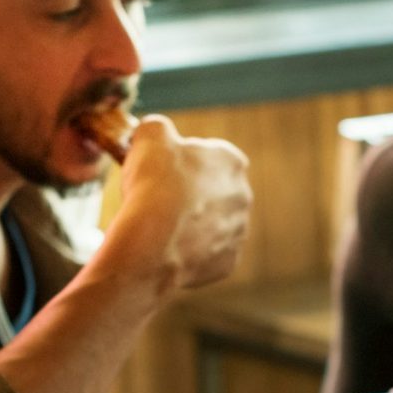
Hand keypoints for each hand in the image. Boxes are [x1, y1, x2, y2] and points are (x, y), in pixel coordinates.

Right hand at [109, 114, 251, 292]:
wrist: (152, 243)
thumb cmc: (153, 184)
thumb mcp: (149, 136)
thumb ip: (157, 128)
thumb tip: (156, 131)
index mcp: (231, 161)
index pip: (210, 155)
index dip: (183, 161)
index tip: (162, 170)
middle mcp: (243, 196)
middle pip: (213, 192)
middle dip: (191, 194)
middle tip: (159, 200)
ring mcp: (237, 233)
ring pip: (212, 225)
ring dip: (192, 225)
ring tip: (161, 228)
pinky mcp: (227, 264)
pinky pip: (206, 255)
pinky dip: (189, 253)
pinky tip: (168, 250)